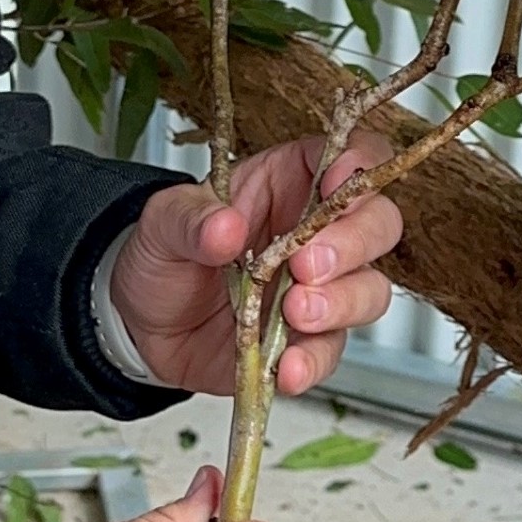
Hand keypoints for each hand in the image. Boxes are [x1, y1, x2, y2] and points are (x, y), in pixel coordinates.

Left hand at [109, 133, 403, 393]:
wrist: (143, 324)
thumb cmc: (166, 255)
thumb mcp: (162, 221)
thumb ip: (190, 219)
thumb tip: (225, 226)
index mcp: (290, 180)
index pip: (352, 156)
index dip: (359, 165)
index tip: (338, 186)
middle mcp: (316, 231)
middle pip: (378, 224)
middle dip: (352, 244)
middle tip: (306, 265)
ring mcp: (317, 289)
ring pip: (370, 289)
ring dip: (341, 303)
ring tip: (294, 313)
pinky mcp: (306, 341)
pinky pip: (332, 351)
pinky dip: (315, 360)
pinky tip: (288, 365)